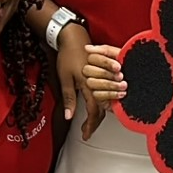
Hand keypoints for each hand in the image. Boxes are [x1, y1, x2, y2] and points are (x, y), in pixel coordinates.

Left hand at [56, 25, 125, 139]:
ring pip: (107, 101)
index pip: (94, 111)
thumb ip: (69, 98)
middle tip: (87, 132)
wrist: (74, 37)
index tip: (86, 135)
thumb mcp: (65, 78)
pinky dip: (104, 102)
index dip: (91, 125)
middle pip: (102, 109)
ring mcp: (104, 77)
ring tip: (92, 123)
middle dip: (95, 122)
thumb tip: (69, 117)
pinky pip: (108, 92)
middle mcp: (100, 83)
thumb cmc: (68, 55)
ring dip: (100, 114)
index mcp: (90, 85)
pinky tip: (100, 107)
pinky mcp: (105, 73)